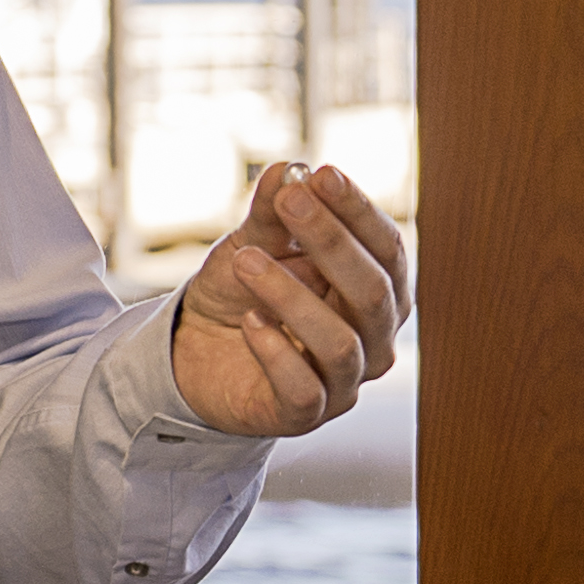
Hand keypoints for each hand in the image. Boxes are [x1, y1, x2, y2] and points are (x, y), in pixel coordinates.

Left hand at [167, 162, 409, 435]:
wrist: (195, 352)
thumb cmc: (242, 293)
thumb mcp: (253, 244)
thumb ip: (273, 214)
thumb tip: (289, 168)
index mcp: (377, 290)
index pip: (388, 248)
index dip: (359, 211)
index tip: (322, 174)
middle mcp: (373, 338)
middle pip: (372, 292)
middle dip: (332, 242)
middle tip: (290, 203)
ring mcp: (343, 382)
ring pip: (340, 342)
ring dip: (291, 296)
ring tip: (247, 262)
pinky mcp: (304, 415)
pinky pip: (304, 388)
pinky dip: (275, 352)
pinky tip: (249, 322)